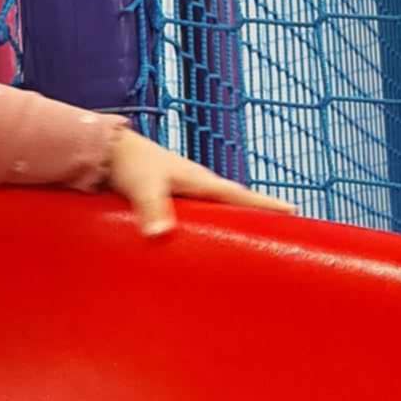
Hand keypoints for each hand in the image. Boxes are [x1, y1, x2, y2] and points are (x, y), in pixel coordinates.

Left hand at [104, 128, 296, 237]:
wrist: (104, 152)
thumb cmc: (128, 164)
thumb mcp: (144, 186)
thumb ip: (153, 208)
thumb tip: (161, 235)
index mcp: (201, 181)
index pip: (241, 196)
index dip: (267, 206)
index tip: (296, 213)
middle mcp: (198, 187)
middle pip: (234, 206)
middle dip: (256, 220)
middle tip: (280, 237)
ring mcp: (183, 195)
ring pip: (214, 214)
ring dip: (230, 227)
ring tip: (247, 248)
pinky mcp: (167, 202)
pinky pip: (193, 219)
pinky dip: (204, 230)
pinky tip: (205, 246)